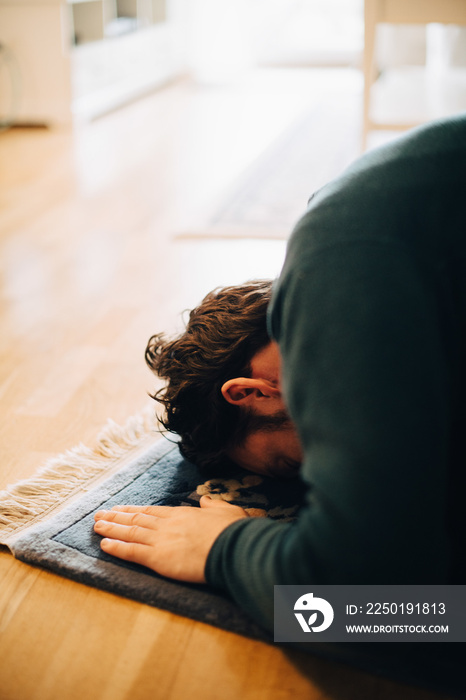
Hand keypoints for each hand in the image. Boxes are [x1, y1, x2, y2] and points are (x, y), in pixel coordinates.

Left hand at [93, 497, 248, 582]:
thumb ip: (214, 506)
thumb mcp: (228, 511)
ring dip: (111, 529)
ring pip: (129, 532)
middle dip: (117, 517)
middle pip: (136, 519)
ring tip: (96, 526)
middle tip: (101, 514)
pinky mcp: (157, 558)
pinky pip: (131, 552)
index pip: (152, 511)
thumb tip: (207, 501)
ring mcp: (160, 540)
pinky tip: (104, 545)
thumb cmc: (233, 531)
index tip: (121, 508)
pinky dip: (116, 548)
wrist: (232, 547)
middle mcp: (167, 524)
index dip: (135, 510)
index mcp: (182, 514)